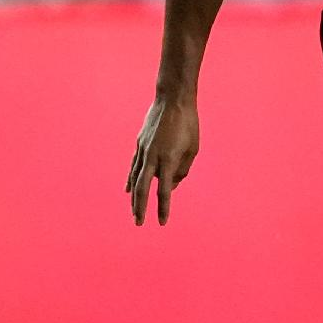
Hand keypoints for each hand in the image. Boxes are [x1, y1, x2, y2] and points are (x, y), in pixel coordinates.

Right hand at [126, 97, 199, 225]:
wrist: (172, 100)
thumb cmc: (188, 124)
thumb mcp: (193, 148)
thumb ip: (183, 170)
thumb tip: (171, 185)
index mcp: (169, 159)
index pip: (164, 190)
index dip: (163, 207)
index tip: (162, 222)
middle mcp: (153, 156)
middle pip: (143, 188)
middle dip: (140, 208)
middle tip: (138, 223)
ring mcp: (143, 149)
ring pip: (135, 178)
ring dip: (134, 197)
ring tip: (134, 212)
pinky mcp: (139, 144)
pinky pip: (134, 166)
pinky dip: (131, 180)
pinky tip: (128, 190)